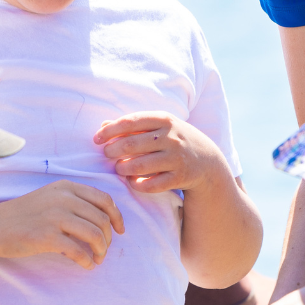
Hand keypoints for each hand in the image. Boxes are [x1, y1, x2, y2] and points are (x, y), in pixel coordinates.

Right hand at [0, 181, 125, 270]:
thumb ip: (74, 202)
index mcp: (66, 187)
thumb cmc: (23, 215)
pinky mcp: (47, 236)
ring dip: (101, 250)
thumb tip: (103, 220)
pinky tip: (86, 265)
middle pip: (102, 219)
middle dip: (108, 238)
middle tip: (103, 250)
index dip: (117, 216)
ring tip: (97, 259)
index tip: (119, 230)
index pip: (104, 199)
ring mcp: (55, 216)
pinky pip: (78, 251)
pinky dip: (86, 260)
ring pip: (95, 235)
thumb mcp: (49, 197)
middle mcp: (63, 198)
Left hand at [95, 112, 227, 195]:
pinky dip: (137, 184)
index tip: (96, 139)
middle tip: (107, 155)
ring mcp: (176, 158)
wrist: (207, 161)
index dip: (110, 131)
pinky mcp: (179, 178)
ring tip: (119, 168)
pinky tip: (133, 181)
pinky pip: (150, 184)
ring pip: (138, 166)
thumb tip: (103, 124)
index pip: (130, 122)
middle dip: (113, 151)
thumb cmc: (175, 140)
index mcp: (164, 119)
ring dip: (122, 168)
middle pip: (130, 145)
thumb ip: (133, 125)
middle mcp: (171, 137)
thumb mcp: (160, 126)